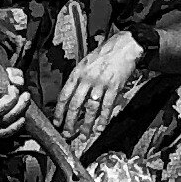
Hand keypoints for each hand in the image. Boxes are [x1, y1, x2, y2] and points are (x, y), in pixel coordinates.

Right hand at [0, 71, 29, 138]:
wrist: (8, 91)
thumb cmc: (4, 80)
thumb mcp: (9, 73)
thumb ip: (13, 74)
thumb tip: (15, 81)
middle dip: (8, 101)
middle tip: (15, 90)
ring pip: (3, 121)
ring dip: (18, 109)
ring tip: (25, 96)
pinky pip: (4, 133)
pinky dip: (15, 126)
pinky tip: (23, 118)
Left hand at [55, 32, 145, 148]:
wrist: (123, 46)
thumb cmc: (104, 54)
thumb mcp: (85, 62)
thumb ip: (78, 79)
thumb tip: (72, 96)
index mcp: (78, 73)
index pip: (64, 95)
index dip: (59, 111)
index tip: (57, 121)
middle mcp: (87, 79)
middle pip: (75, 105)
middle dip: (70, 122)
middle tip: (67, 133)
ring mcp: (100, 83)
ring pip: (90, 108)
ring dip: (86, 124)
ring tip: (84, 135)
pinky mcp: (114, 87)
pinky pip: (106, 106)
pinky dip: (103, 119)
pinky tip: (100, 127)